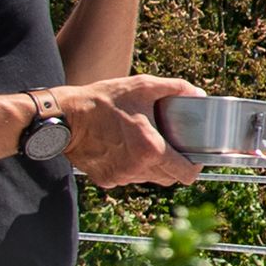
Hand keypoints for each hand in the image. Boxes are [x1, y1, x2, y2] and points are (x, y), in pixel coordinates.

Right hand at [60, 75, 205, 187]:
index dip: (194, 166)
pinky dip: (132, 167)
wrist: (66, 116)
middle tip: (171, 146)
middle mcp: (137, 168)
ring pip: (149, 178)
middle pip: (170, 179)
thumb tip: (199, 94)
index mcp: (151, 149)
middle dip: (175, 165)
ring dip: (153, 166)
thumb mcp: (142, 86)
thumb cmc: (104, 100)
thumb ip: (175, 88)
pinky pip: (128, 178)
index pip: (186, 174)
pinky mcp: (106, 180)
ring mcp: (121, 177)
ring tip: (145, 144)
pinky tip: (125, 149)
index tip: (193, 155)